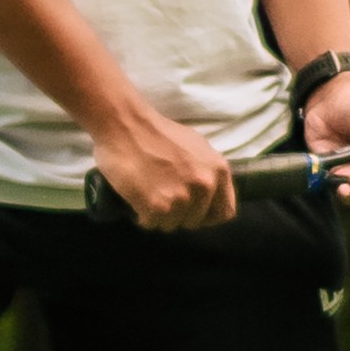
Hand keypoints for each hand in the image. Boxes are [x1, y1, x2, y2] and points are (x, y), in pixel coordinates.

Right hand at [89, 97, 239, 229]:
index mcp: (218, 171)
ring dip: (159, 216)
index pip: (224, 212)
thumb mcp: (197, 146)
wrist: (125, 124)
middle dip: (179, 215)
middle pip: (195, 222)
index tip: (192, 211)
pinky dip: (142, 217)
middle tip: (163, 198)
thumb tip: (210, 192)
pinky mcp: (157, 206)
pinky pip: (152, 224)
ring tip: (148, 197)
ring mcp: (181, 198)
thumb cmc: (158, 133)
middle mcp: (204, 186)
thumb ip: (208, 170)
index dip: (207, 215)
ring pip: (172, 225)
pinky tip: (137, 201)